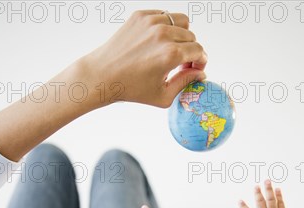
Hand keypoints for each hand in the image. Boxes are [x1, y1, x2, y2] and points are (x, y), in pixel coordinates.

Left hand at [81, 10, 206, 108]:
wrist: (103, 75)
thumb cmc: (131, 89)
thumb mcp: (163, 96)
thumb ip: (186, 83)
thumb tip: (200, 74)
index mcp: (170, 54)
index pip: (199, 51)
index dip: (200, 62)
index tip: (194, 69)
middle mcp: (163, 34)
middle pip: (192, 37)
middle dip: (191, 51)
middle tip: (181, 64)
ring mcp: (151, 21)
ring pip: (182, 21)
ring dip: (182, 35)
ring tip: (172, 50)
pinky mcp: (141, 15)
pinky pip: (165, 16)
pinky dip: (167, 27)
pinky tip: (158, 43)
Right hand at [239, 180, 294, 207]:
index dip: (243, 207)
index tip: (240, 200)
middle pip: (259, 202)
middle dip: (257, 193)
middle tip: (256, 186)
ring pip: (270, 199)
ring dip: (268, 189)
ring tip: (267, 181)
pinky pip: (280, 202)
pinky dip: (279, 195)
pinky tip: (277, 189)